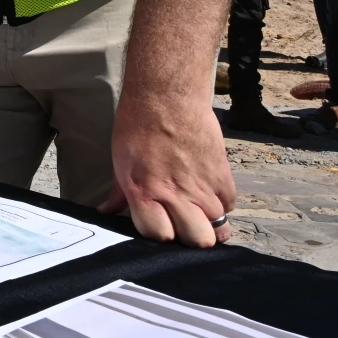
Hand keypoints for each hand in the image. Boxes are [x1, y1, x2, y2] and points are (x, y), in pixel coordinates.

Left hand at [100, 95, 235, 246]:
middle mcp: (175, 194)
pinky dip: (221, 204)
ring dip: (209, 222)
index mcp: (144, 191)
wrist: (166, 97)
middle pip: (197, 240)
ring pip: (218, 227)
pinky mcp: (223, 175)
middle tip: (183, 223)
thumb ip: (120, 192)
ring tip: (198, 210)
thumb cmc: (137, 126)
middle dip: (191, 237)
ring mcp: (202, 186)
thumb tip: (107, 212)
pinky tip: (208, 193)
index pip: (159, 236)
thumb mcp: (120, 160)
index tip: (159, 225)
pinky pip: (229, 205)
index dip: (159, 234)